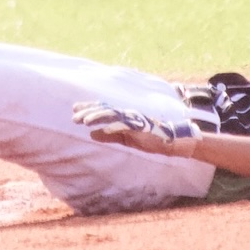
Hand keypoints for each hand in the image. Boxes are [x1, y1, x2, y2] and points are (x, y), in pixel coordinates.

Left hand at [73, 101, 200, 157]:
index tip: (75, 109)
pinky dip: (110, 123)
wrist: (175, 141)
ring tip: (82, 120)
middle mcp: (127, 113)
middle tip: (74, 115)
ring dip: (96, 116)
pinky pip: (121, 123)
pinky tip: (99, 127)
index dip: (90, 109)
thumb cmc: (152, 139)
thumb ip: (110, 136)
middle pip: (104, 108)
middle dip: (89, 111)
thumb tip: (91, 135)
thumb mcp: (126, 139)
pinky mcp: (139, 124)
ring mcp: (133, 117)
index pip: (104, 109)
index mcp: (124, 116)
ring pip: (110, 113)